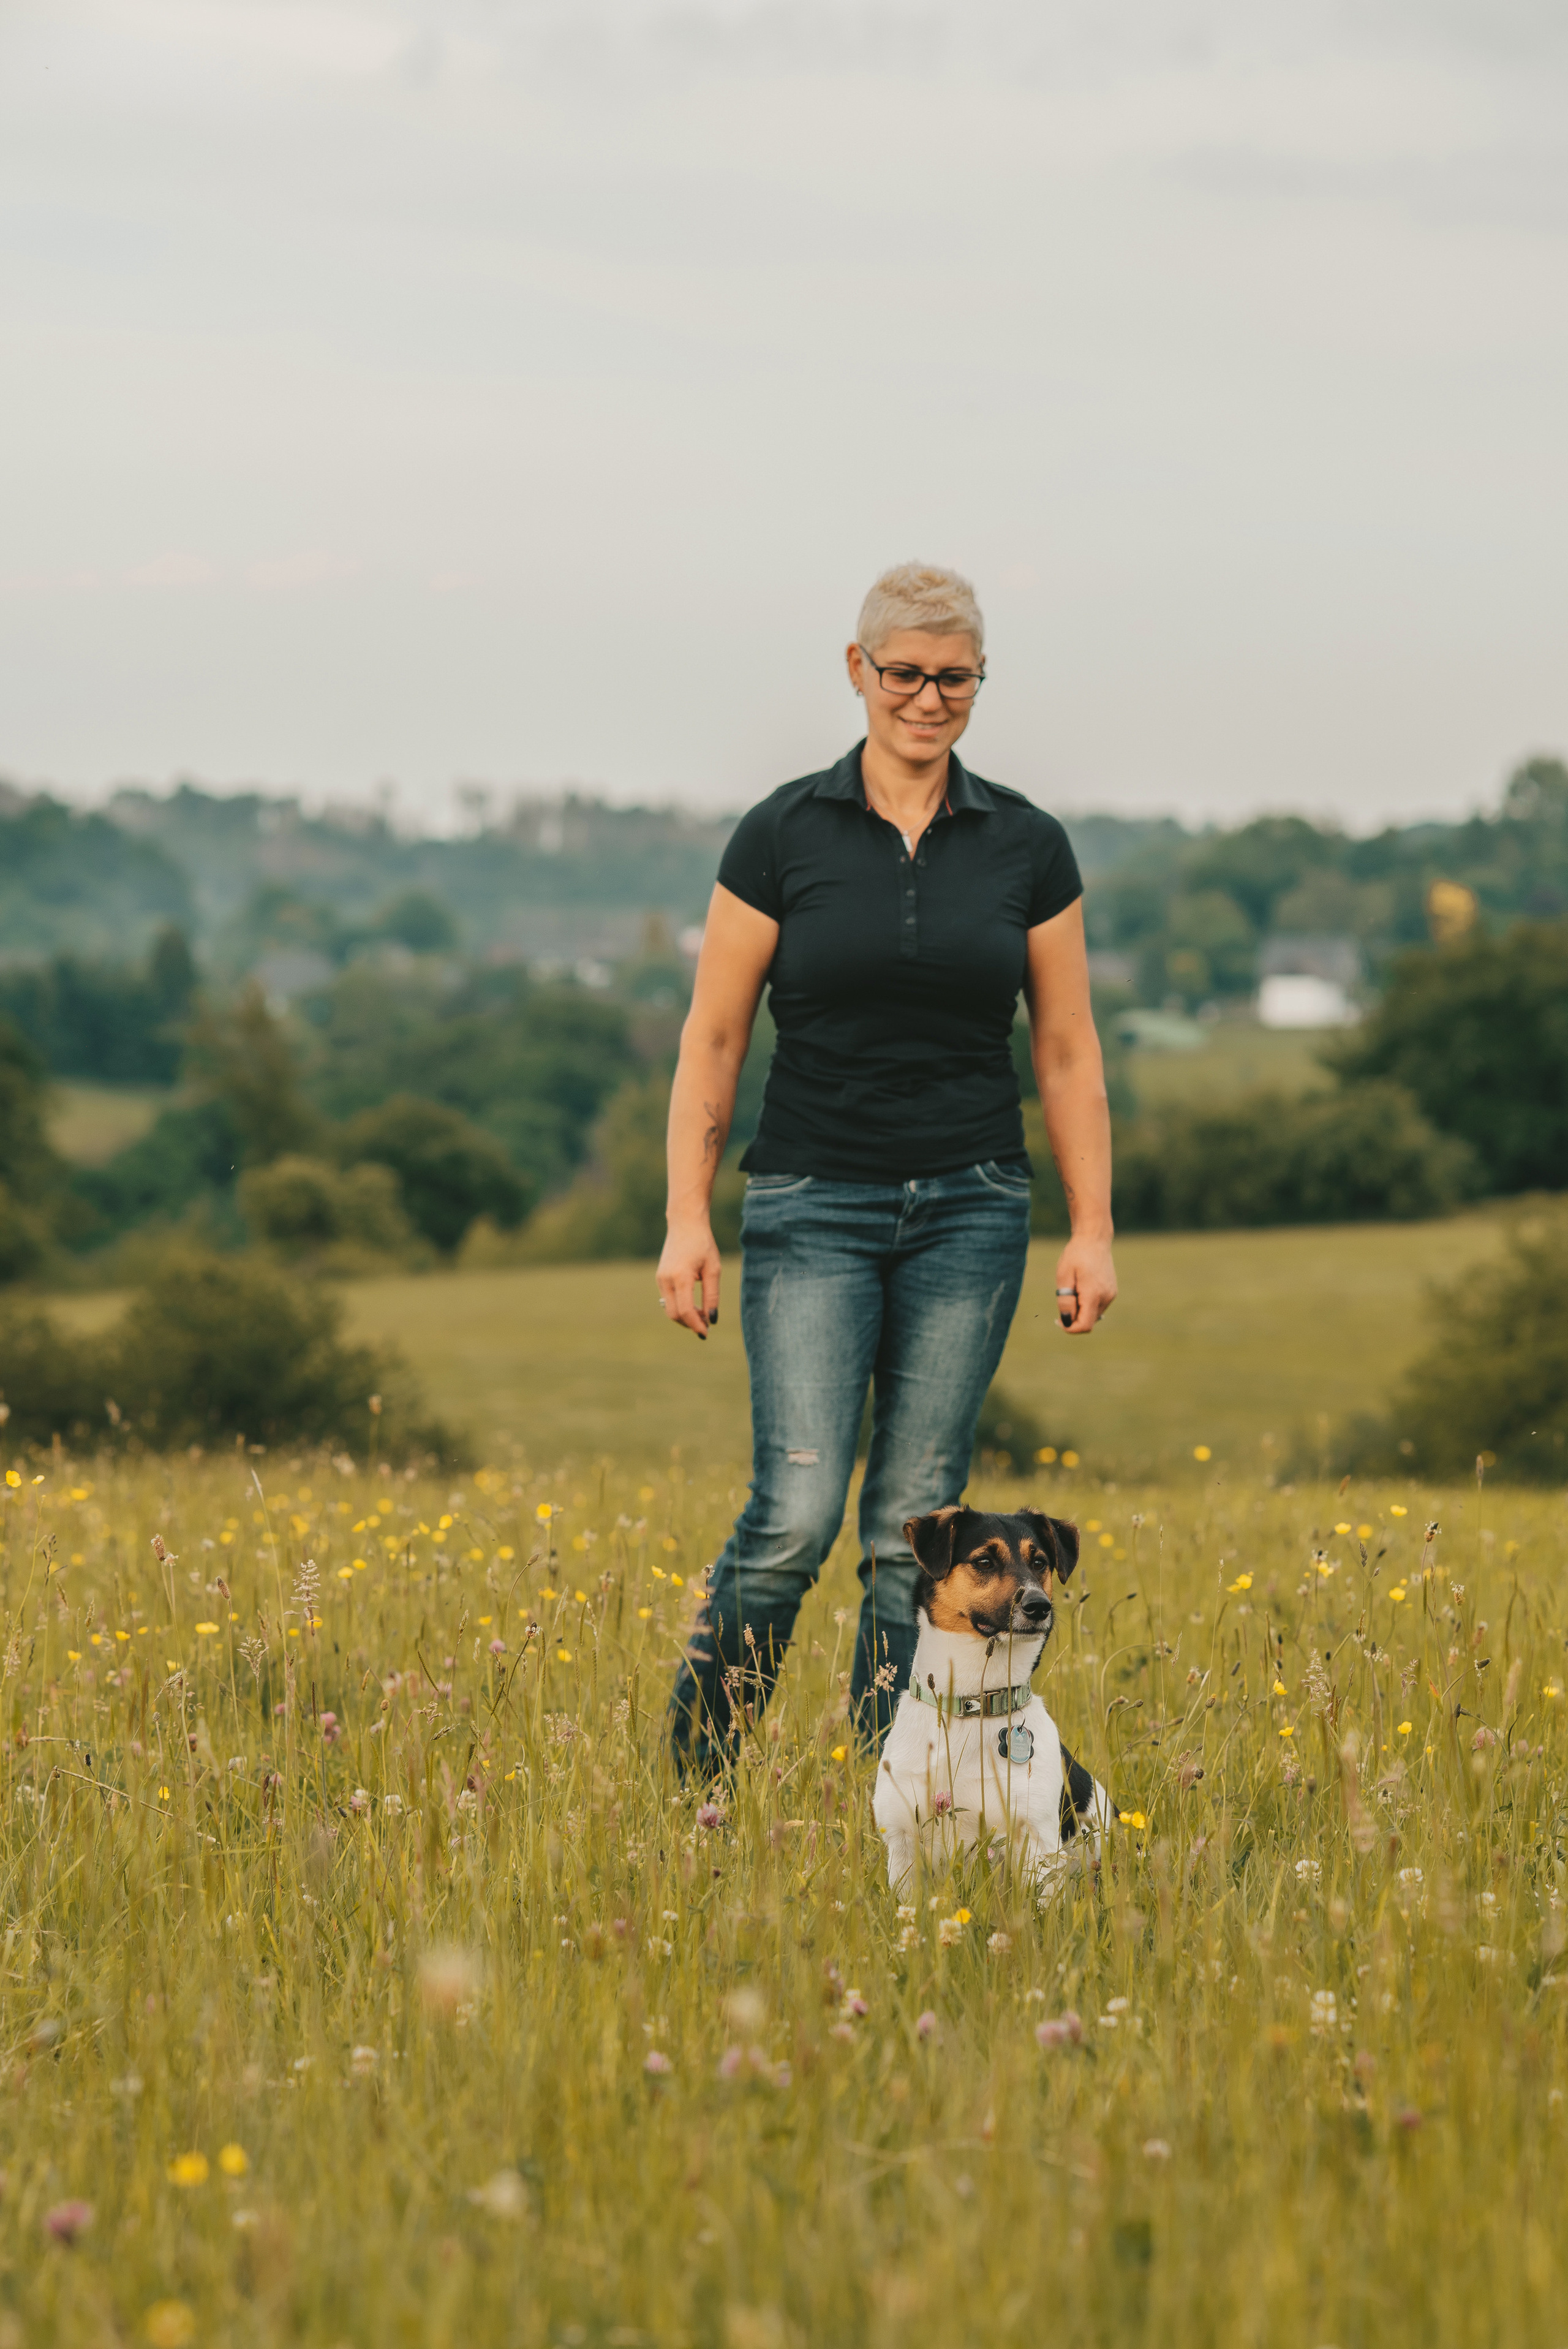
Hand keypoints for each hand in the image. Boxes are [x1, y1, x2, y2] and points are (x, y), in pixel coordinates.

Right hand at [657, 1217, 720, 1339]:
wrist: (685, 1224)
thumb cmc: (703, 1244)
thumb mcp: (713, 1269)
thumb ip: (712, 1296)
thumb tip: (712, 1319)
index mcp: (680, 1277)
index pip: (685, 1310)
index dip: (696, 1325)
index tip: (707, 1333)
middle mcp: (666, 1279)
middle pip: (674, 1314)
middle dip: (689, 1323)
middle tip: (707, 1325)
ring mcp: (660, 1278)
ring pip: (669, 1308)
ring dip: (685, 1316)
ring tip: (702, 1315)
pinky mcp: (660, 1277)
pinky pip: (668, 1299)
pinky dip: (680, 1306)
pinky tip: (693, 1305)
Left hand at [1054, 1236, 1115, 1334]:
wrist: (1094, 1239)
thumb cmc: (1075, 1255)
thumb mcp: (1063, 1276)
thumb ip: (1065, 1300)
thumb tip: (1067, 1320)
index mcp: (1093, 1294)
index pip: (1084, 1326)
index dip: (1070, 1328)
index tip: (1058, 1320)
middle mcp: (1106, 1297)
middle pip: (1089, 1322)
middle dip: (1074, 1318)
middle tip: (1063, 1299)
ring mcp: (1111, 1295)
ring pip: (1093, 1315)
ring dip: (1080, 1310)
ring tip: (1073, 1288)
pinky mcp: (1112, 1292)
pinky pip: (1098, 1306)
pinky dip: (1087, 1304)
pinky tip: (1081, 1287)